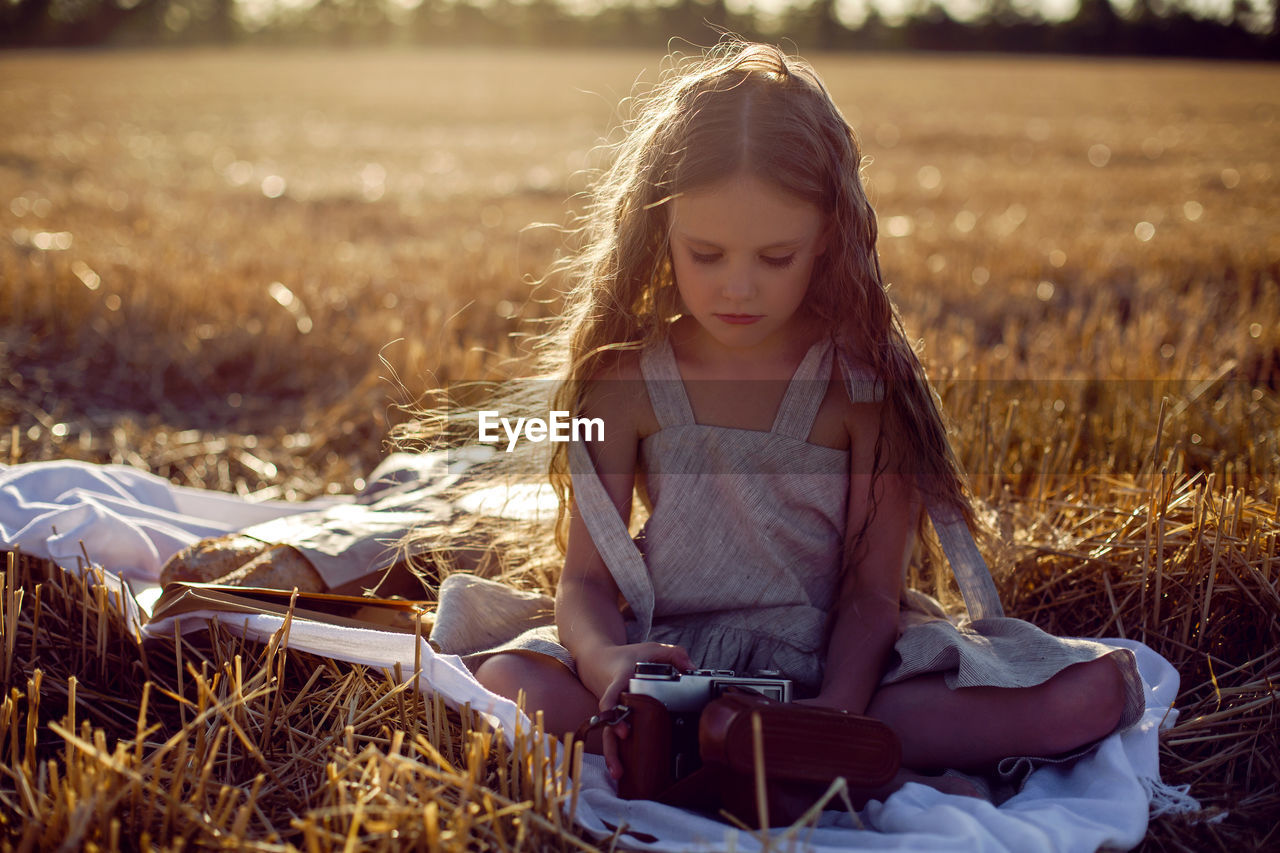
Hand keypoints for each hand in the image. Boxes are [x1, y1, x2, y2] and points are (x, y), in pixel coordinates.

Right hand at [590, 641, 693, 780]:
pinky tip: (621, 770)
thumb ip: (675, 654)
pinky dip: (616, 753)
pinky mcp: (614, 719)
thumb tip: (691, 669)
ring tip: (618, 773)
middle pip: (609, 720)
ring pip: (608, 734)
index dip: (613, 705)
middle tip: (622, 748)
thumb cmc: (628, 656)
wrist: (598, 659)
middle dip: (614, 737)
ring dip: (612, 753)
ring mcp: (612, 710)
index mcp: (621, 679)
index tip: (618, 722)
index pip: (614, 693)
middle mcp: (613, 697)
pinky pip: (613, 737)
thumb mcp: (652, 648)